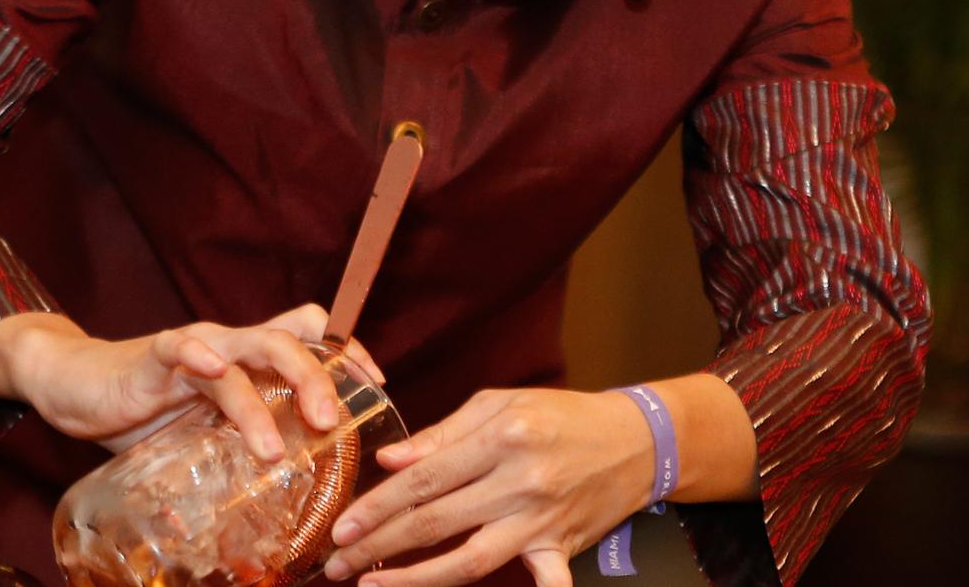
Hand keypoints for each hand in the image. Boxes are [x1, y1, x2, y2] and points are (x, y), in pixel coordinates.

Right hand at [0, 304, 385, 460]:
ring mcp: (195, 348)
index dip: (348, 351)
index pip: (311, 337)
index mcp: (249, 361)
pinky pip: (180, 346)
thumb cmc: (146, 410)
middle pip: (288, 343)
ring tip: (274, 447)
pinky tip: (213, 370)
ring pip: (245, 351)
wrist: (76, 385)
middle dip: (318, 379)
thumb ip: (231, 463)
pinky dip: (198, 355)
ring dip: (264, 400)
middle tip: (330, 424)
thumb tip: (258, 527)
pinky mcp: (154, 355)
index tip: (377, 383)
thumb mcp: (202, 433)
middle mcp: (230, 346)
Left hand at [322, 388, 654, 586]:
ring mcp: (542, 519)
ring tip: (374, 584)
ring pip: (469, 560)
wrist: (636, 438)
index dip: (377, 504)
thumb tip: (390, 460)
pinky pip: (546, 581)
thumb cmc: (560, 415)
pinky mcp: (563, 546)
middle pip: (435, 521)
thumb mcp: (498, 405)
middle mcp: (519, 480)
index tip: (342, 525)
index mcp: (499, 436)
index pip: (423, 477)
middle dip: (379, 543)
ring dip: (417, 578)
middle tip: (338, 562)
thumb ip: (442, 435)